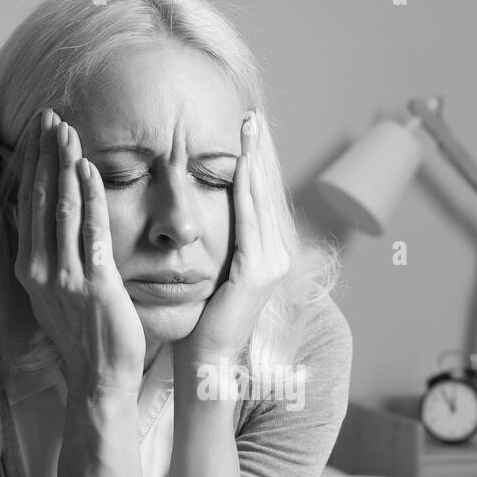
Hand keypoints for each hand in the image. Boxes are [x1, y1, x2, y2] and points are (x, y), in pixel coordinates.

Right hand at [3, 109, 145, 395]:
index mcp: (29, 267)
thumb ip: (46, 253)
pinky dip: (90, 196)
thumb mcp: (54, 291)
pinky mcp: (93, 284)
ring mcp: (64, 276)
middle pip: (40, 198)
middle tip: (49, 114)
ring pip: (62, 208)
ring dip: (64, 164)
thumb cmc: (84, 335)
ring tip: (66, 129)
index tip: (36, 131)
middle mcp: (40, 268)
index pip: (26, 203)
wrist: (99, 377)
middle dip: (44, 153)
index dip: (31, 164)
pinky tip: (89, 167)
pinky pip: (90, 231)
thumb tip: (33, 217)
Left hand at [176, 109, 290, 363]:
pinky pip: (248, 221)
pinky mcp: (256, 272)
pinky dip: (244, 191)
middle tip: (252, 117)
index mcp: (266, 257)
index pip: (259, 201)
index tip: (247, 133)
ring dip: (253, 162)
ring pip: (259, 201)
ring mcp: (270, 265)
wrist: (205, 359)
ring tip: (248, 129)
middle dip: (257, 154)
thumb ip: (219, 246)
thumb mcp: (214, 275)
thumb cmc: (201, 322)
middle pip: (265, 194)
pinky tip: (239, 165)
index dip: (254, 165)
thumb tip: (204, 216)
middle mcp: (275, 257)